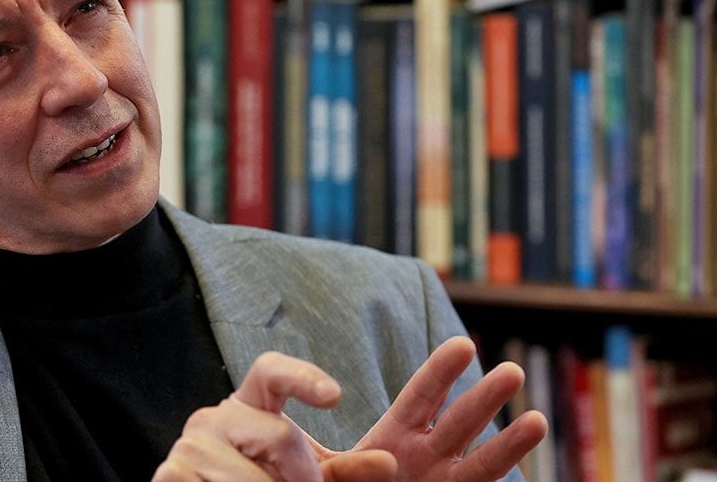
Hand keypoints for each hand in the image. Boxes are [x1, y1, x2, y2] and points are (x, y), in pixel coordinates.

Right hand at [152, 351, 397, 481]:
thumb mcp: (305, 480)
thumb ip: (344, 473)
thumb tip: (388, 465)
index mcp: (246, 408)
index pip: (270, 372)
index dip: (302, 377)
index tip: (335, 396)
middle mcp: (212, 418)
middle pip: (280, 435)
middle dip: (305, 478)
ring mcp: (188, 446)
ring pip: (256, 478)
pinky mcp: (171, 475)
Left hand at [310, 336, 547, 481]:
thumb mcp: (321, 465)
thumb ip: (312, 447)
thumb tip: (276, 418)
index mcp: (396, 435)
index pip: (422, 396)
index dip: (442, 371)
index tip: (463, 345)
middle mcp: (427, 456)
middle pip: (460, 422)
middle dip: (485, 398)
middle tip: (513, 371)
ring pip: (481, 465)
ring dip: (510, 445)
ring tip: (538, 421)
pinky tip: (528, 473)